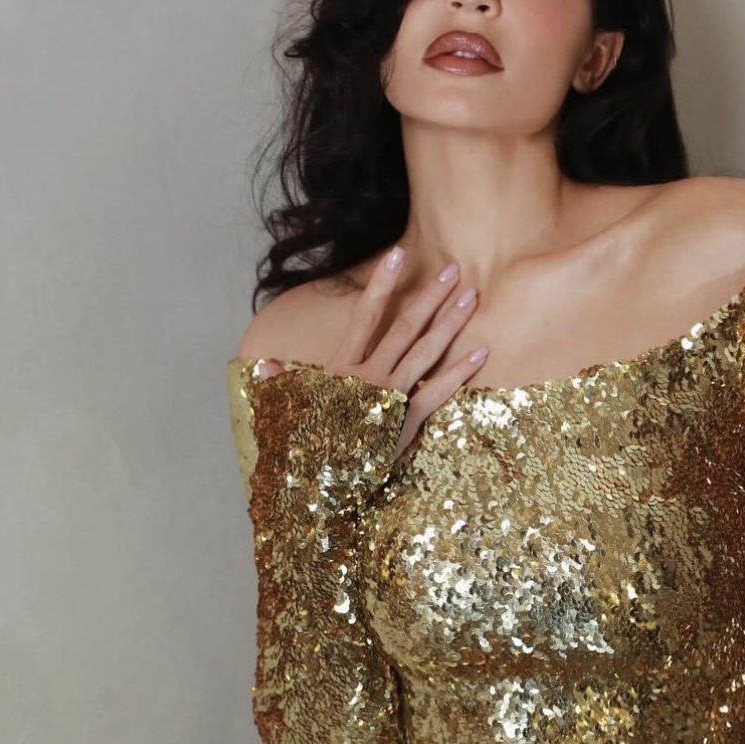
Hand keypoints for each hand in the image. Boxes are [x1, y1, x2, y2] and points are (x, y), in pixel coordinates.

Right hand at [256, 246, 487, 457]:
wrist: (321, 488)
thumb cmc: (306, 449)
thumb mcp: (290, 412)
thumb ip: (281, 386)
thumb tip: (263, 366)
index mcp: (341, 368)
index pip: (364, 315)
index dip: (381, 284)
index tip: (399, 255)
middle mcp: (368, 376)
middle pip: (405, 327)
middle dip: (430, 296)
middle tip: (454, 269)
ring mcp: (390, 398)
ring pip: (426, 352)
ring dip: (451, 323)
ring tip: (471, 298)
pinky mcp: (407, 422)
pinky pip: (439, 392)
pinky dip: (461, 372)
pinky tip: (481, 352)